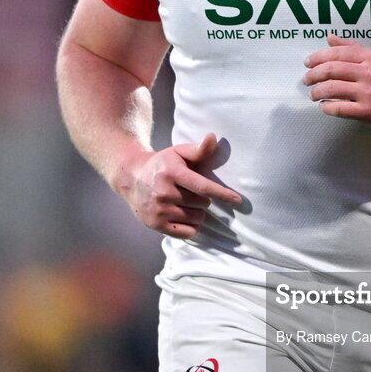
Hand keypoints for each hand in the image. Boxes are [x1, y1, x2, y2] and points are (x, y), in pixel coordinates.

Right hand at [114, 132, 241, 237]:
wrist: (132, 178)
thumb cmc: (163, 164)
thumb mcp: (178, 152)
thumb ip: (198, 149)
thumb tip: (213, 138)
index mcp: (172, 173)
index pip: (203, 186)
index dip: (222, 194)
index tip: (238, 200)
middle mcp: (164, 193)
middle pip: (202, 204)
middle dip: (204, 200)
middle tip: (193, 192)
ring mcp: (159, 210)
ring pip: (196, 219)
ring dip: (198, 213)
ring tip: (187, 203)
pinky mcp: (155, 225)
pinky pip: (187, 233)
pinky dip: (191, 227)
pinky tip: (183, 216)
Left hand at [302, 34, 370, 134]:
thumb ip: (354, 48)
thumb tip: (330, 38)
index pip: (338, 52)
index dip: (318, 57)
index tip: (308, 63)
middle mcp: (370, 72)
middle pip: (331, 69)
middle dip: (313, 74)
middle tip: (306, 80)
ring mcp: (369, 92)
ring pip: (332, 88)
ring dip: (317, 91)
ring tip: (313, 94)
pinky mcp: (368, 111)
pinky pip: (340, 108)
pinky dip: (327, 107)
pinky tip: (324, 107)